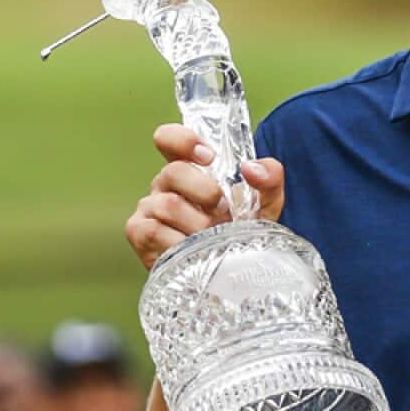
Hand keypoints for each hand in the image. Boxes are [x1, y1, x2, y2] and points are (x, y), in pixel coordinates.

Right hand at [125, 123, 285, 269]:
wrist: (232, 271)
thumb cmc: (242, 231)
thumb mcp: (265, 204)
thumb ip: (269, 179)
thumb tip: (252, 169)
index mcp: (190, 168)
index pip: (169, 139)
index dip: (183, 140)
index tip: (208, 156)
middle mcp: (165, 184)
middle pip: (173, 172)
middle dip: (205, 192)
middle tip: (224, 212)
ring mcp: (149, 208)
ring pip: (167, 205)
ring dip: (198, 224)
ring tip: (213, 237)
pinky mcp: (140, 234)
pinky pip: (154, 232)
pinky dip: (181, 243)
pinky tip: (194, 251)